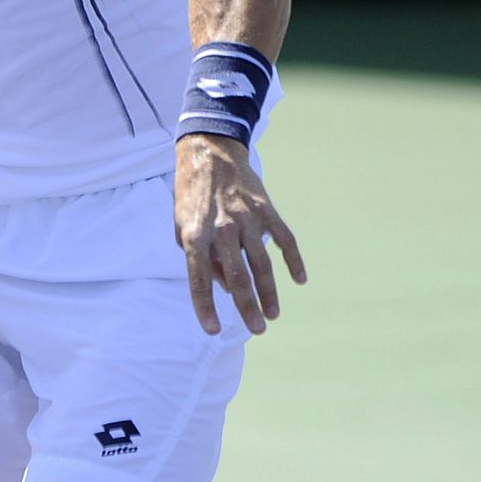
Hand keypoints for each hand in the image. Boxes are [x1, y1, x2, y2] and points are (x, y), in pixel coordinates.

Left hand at [174, 134, 306, 334]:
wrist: (208, 151)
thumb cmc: (190, 193)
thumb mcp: (181, 223)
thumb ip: (198, 254)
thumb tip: (222, 285)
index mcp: (195, 233)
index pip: (198, 278)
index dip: (205, 306)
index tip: (212, 329)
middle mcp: (221, 228)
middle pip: (237, 277)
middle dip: (247, 307)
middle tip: (257, 330)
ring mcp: (247, 218)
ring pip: (262, 263)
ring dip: (269, 292)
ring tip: (272, 314)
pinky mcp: (266, 209)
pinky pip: (284, 239)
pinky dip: (293, 260)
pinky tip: (299, 279)